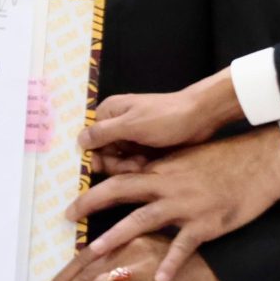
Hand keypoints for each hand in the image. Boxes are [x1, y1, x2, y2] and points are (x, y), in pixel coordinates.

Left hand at [52, 232, 225, 280]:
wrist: (210, 270)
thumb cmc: (170, 263)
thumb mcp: (140, 253)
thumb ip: (114, 259)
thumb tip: (81, 277)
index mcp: (124, 238)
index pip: (84, 257)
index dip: (64, 276)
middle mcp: (131, 248)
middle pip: (88, 272)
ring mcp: (145, 268)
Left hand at [73, 126, 279, 275]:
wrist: (260, 163)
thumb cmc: (223, 159)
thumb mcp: (186, 159)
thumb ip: (160, 170)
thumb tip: (136, 174)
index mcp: (161, 169)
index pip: (119, 176)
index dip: (94, 187)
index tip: (73, 199)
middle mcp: (167, 185)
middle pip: (120, 192)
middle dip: (90, 204)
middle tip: (67, 218)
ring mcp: (186, 205)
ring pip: (142, 220)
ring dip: (116, 236)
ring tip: (96, 253)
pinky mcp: (206, 223)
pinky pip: (183, 247)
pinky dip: (170, 264)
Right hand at [81, 68, 242, 156]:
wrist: (201, 117)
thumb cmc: (166, 117)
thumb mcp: (132, 125)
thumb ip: (103, 133)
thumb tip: (78, 141)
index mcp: (109, 112)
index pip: (88, 139)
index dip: (93, 155)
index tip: (102, 168)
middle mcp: (116, 124)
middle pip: (102, 153)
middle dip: (115, 163)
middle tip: (134, 165)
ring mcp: (131, 137)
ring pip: (118, 161)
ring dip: (128, 167)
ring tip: (144, 163)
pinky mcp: (144, 148)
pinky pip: (132, 163)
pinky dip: (139, 167)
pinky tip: (149, 164)